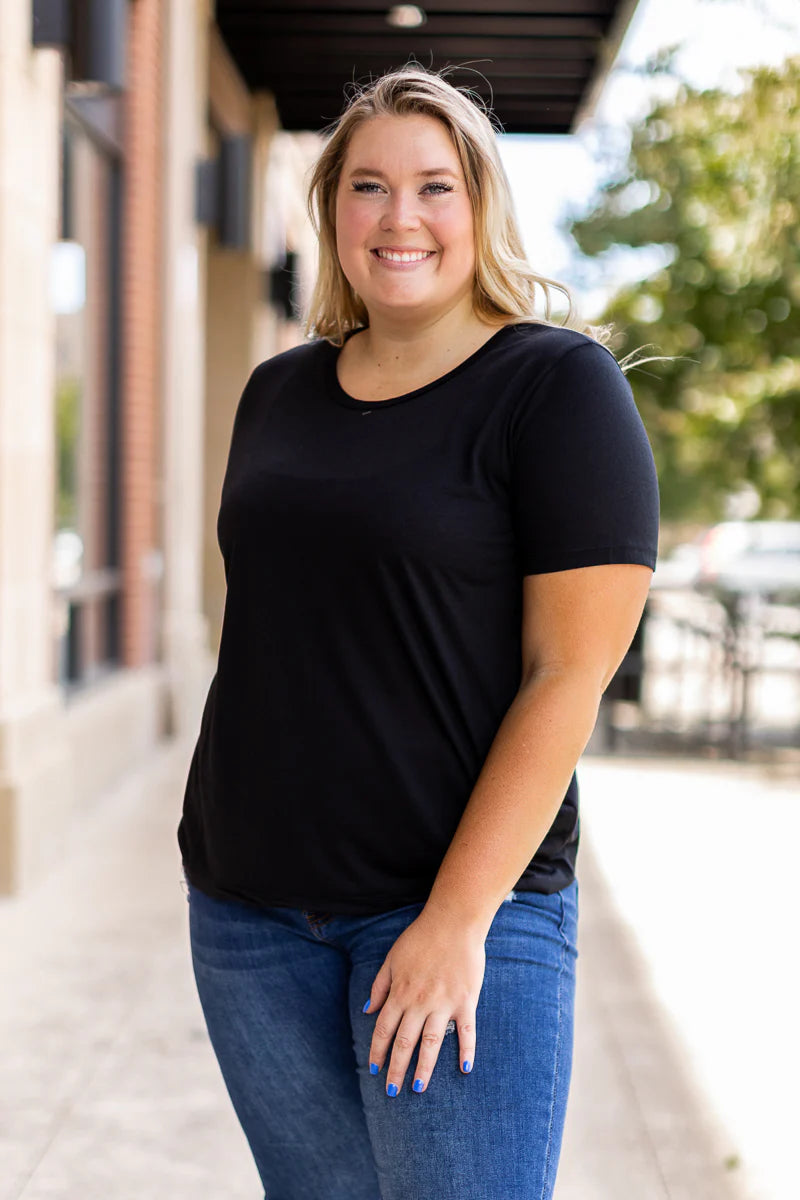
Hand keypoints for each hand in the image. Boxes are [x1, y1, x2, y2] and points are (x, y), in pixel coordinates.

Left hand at [362, 907, 486, 1095]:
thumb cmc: (420, 937)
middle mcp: (419, 1002)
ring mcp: (444, 1004)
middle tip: (391, 1092)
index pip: (384, 1030)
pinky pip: (466, 1031)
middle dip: (396, 1069)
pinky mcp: (466, 1001)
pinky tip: (464, 1069)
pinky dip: (466, 1050)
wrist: (453, 921)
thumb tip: (367, 1010)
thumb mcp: (392, 958)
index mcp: (400, 992)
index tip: (373, 1069)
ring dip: (424, 1068)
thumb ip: (379, 985)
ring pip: (431, 1044)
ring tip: (418, 1088)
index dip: (377, 1051)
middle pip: (405, 1043)